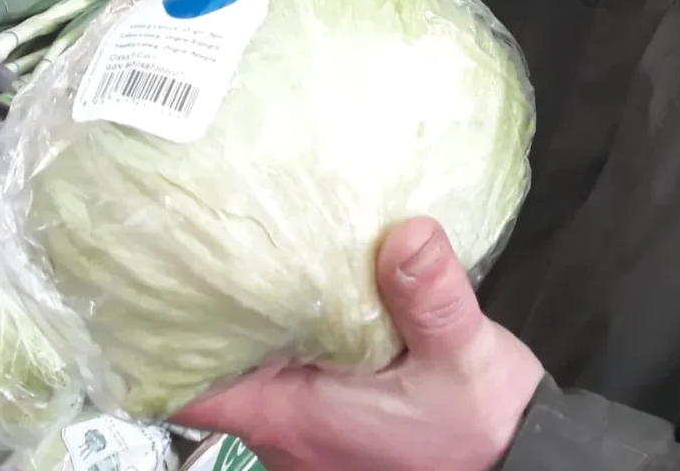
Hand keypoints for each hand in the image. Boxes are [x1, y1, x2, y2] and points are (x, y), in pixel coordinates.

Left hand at [175, 218, 545, 470]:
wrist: (519, 466)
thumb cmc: (478, 428)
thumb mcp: (459, 354)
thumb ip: (429, 295)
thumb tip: (404, 232)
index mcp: (291, 417)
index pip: (187, 388)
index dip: (162, 338)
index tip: (160, 278)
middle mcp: (285, 435)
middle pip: (218, 372)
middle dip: (217, 314)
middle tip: (221, 239)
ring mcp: (308, 438)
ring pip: (257, 376)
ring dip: (258, 327)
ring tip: (266, 254)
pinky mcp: (336, 431)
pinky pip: (292, 382)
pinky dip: (294, 342)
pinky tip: (318, 294)